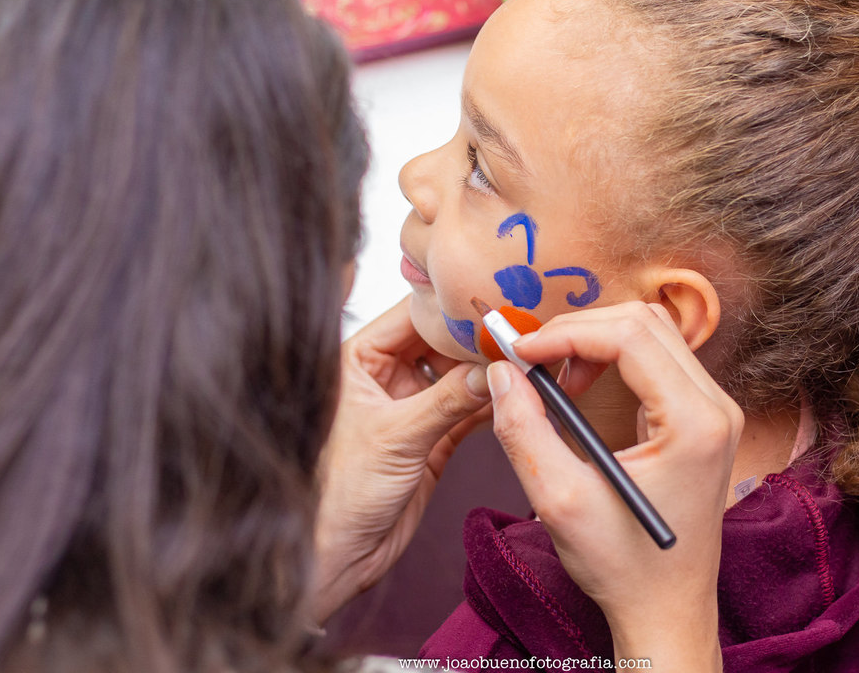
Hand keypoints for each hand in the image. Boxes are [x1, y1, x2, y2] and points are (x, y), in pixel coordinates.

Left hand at [312, 297, 490, 621]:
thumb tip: (490, 369)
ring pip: (458, 376)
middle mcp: (383, 377)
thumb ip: (446, 400)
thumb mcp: (395, 437)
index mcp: (357, 360)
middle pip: (440, 342)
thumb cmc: (336, 494)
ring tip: (523, 362)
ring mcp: (409, 407)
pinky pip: (467, 410)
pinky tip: (513, 396)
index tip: (490, 303)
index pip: (410, 316)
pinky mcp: (430, 438)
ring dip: (488, 373)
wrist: (336, 556)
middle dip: (476, 341)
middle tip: (517, 333)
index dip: (449, 309)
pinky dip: (490, 405)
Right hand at [490, 302, 737, 671]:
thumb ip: (525, 430)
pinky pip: (659, 358)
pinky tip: (581, 383)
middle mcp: (716, 408)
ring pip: (653, 333)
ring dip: (595, 339)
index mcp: (695, 424)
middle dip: (578, 329)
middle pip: (645, 323)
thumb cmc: (624, 566)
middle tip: (530, 357)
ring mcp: (715, 411)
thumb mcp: (560, 501)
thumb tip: (501, 373)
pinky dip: (613, 356)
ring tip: (553, 372)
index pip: (630, 336)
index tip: (521, 353)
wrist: (666, 608)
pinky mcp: (703, 418)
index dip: (567, 333)